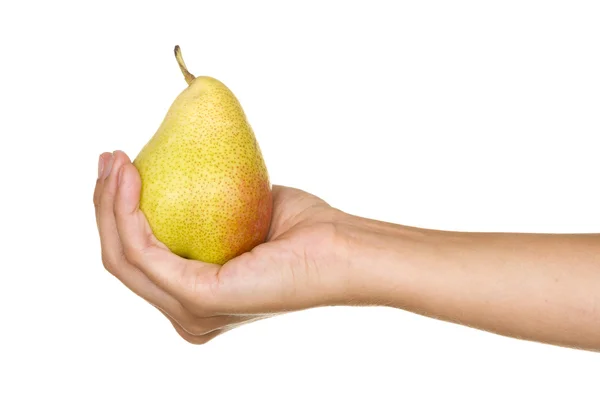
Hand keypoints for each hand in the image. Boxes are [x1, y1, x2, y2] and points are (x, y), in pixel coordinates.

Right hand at [94, 151, 351, 343]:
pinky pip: (144, 251)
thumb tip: (176, 169)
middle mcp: (189, 316)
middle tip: (108, 158)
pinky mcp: (198, 298)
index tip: (120, 166)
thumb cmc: (303, 229)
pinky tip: (132, 176)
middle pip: (120, 260)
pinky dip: (128, 211)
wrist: (342, 247)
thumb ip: (204, 205)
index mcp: (197, 301)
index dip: (118, 214)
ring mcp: (191, 312)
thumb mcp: (240, 212)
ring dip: (109, 204)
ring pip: (122, 256)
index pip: (138, 261)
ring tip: (114, 160)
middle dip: (105, 205)